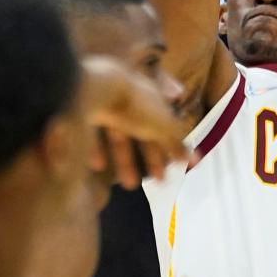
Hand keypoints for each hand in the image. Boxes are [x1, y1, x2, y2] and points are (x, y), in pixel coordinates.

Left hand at [81, 56, 188, 189]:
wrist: (90, 91)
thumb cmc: (133, 106)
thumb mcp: (162, 125)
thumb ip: (176, 141)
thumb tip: (194, 158)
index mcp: (151, 95)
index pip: (165, 122)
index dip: (170, 144)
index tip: (175, 165)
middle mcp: (129, 97)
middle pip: (142, 130)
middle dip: (151, 156)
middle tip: (159, 181)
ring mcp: (104, 103)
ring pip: (118, 135)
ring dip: (126, 160)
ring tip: (129, 185)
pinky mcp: (82, 113)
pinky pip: (92, 134)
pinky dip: (97, 151)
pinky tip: (98, 167)